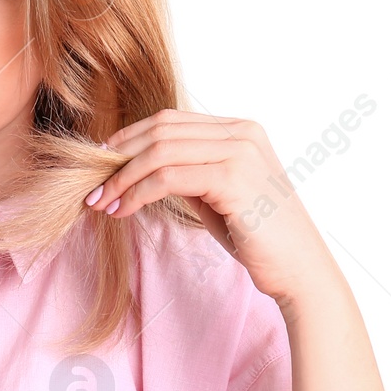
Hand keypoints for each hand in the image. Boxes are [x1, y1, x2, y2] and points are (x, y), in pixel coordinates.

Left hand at [84, 109, 336, 302]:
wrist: (297, 270)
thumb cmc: (256, 236)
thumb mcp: (215, 193)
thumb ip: (185, 170)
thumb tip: (136, 164)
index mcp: (240, 129)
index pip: (170, 120)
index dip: (129, 139)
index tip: (100, 163)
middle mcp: (242, 132)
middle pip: (161, 131)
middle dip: (119, 157)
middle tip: (93, 186)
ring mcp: (240, 152)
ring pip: (160, 152)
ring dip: (122, 178)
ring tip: (102, 202)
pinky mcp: (233, 178)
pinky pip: (167, 178)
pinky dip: (137, 193)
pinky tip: (122, 210)